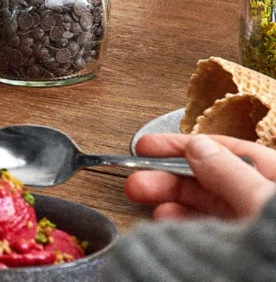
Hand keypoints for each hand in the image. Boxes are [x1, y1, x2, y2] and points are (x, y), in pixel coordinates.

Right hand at [127, 133, 275, 220]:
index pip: (225, 152)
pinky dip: (182, 226)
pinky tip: (165, 220)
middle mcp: (260, 201)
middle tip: (136, 174)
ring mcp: (251, 229)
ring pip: (204, 207)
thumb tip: (196, 147)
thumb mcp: (263, 200)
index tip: (149, 145)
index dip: (183, 145)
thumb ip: (230, 173)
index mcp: (273, 178)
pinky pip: (207, 234)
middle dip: (167, 174)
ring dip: (168, 198)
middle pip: (209, 179)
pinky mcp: (239, 252)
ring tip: (139, 194)